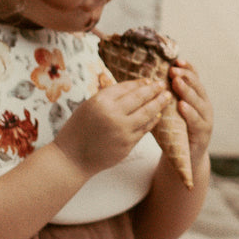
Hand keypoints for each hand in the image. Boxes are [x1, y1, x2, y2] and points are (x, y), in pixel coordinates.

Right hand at [54, 79, 171, 176]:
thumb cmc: (78, 129)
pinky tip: (158, 115)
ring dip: (158, 104)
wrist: (71, 158)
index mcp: (100, 101)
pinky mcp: (127, 144)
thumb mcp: (89, 106)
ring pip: (147, 113)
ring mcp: (122, 130)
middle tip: (163, 85)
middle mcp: (112, 114)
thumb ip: (110, 97)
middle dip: (154, 90)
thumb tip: (135, 87)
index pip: (126, 87)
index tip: (149, 80)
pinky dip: (152, 121)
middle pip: (140, 98)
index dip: (140, 83)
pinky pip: (144, 129)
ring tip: (166, 97)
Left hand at [169, 60, 212, 164]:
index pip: (194, 77)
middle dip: (185, 76)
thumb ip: (166, 95)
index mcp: (196, 95)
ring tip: (177, 83)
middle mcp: (203, 104)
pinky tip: (182, 106)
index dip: (187, 68)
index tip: (176, 61)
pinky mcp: (203, 133)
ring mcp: (205, 118)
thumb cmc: (175, 129)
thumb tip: (148, 77)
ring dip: (187, 91)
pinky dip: (190, 113)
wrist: (186, 156)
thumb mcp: (171, 109)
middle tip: (173, 71)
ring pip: (198, 101)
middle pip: (197, 86)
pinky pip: (196, 121)